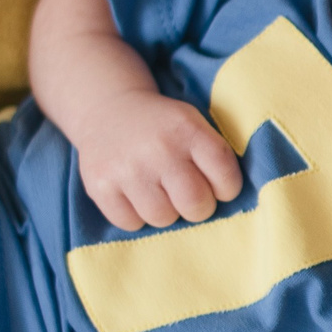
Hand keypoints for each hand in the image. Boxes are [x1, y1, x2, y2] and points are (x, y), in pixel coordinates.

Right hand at [70, 91, 242, 229]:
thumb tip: (231, 201)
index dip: (226, 189)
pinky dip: (136, 215)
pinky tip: (135, 194)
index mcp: (188, 130)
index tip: (216, 185)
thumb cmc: (163, 126)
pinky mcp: (100, 185)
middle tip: (188, 196)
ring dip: (166, 211)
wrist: (108, 108)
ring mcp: (127, 168)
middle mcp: (159, 149)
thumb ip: (215, 155)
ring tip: (159, 191)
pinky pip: (130, 223)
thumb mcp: (194, 123)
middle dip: (198, 207)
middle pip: (196, 205)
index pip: (226, 178)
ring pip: (163, 218)